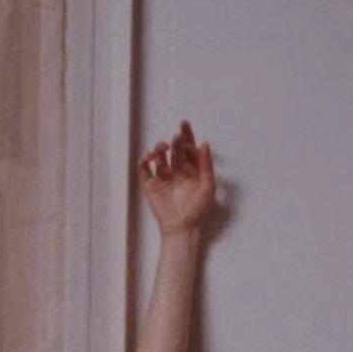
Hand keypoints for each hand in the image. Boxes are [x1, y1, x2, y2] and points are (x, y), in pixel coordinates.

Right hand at [139, 120, 215, 236]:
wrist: (182, 227)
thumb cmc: (198, 209)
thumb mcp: (208, 185)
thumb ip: (206, 164)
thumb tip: (205, 144)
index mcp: (191, 170)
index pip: (188, 148)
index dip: (186, 135)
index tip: (184, 124)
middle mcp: (177, 171)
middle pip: (174, 150)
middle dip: (175, 141)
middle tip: (176, 138)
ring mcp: (163, 177)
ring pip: (159, 157)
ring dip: (160, 149)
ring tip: (163, 148)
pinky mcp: (151, 184)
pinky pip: (145, 169)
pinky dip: (145, 160)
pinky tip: (149, 157)